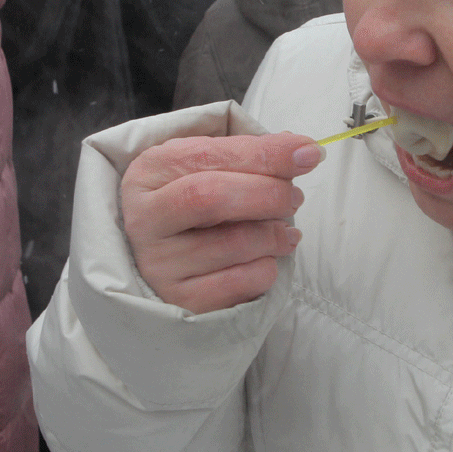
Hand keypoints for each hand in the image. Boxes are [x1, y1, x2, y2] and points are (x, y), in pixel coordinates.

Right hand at [120, 133, 321, 312]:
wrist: (168, 266)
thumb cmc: (198, 209)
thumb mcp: (212, 170)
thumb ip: (250, 155)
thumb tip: (302, 150)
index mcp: (150, 172)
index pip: (209, 156)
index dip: (265, 154)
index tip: (308, 153)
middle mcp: (144, 218)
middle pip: (212, 197)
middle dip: (269, 194)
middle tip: (295, 198)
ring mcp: (158, 264)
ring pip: (234, 243)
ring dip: (275, 235)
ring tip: (285, 232)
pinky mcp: (181, 301)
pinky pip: (240, 282)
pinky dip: (267, 268)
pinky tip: (267, 260)